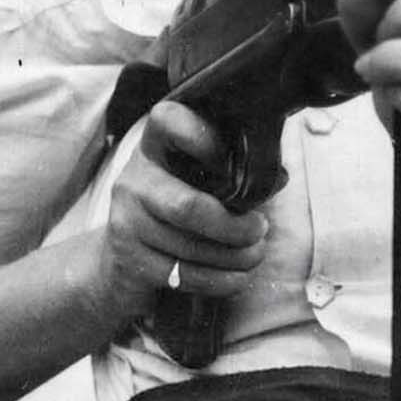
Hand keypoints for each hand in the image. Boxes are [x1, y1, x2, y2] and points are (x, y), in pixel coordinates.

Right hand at [100, 100, 269, 317]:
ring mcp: (126, 220)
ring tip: (255, 254)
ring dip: (235, 257)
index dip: (203, 136)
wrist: (123, 259)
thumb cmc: (175, 207)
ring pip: (190, 246)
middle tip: (260, 230)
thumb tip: (278, 177)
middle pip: (188, 206)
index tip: (232, 162)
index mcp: (155, 146)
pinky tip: (239, 277)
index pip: (168, 119)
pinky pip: (184, 276)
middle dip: (234, 226)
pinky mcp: (129, 260)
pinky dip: (221, 281)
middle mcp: (134, 179)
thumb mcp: (197, 179)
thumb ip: (234, 173)